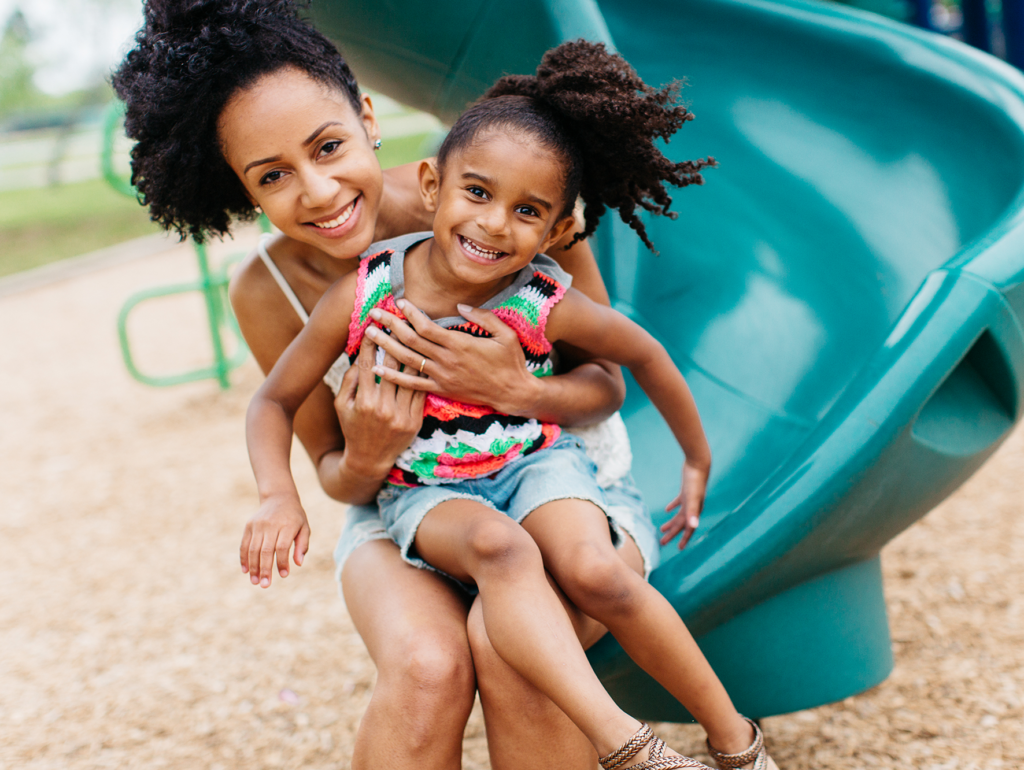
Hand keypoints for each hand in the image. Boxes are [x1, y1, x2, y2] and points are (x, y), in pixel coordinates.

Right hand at [240, 494, 309, 587]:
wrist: (279, 497)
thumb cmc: (294, 517)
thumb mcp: (304, 528)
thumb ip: (302, 545)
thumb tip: (298, 563)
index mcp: (287, 525)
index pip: (282, 547)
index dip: (282, 562)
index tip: (284, 575)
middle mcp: (271, 525)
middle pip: (266, 550)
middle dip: (265, 569)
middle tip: (265, 585)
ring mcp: (258, 525)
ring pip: (253, 549)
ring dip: (253, 567)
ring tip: (255, 581)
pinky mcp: (249, 526)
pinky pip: (244, 544)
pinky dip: (244, 558)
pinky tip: (245, 570)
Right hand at [335, 331, 425, 474]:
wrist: (370, 460)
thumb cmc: (353, 428)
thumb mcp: (342, 406)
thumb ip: (348, 381)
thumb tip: (359, 358)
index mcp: (364, 401)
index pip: (368, 363)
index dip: (370, 342)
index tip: (373, 324)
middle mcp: (384, 407)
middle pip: (391, 365)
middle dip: (393, 340)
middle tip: (397, 320)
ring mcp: (402, 414)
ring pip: (410, 376)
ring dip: (412, 352)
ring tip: (414, 333)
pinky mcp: (415, 420)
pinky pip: (420, 391)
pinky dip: (421, 374)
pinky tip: (424, 358)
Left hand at [363, 299, 537, 413]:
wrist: (513, 393)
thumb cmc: (511, 361)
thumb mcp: (505, 334)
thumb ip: (483, 317)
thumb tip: (460, 306)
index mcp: (460, 344)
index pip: (427, 327)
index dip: (411, 314)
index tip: (399, 302)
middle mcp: (447, 360)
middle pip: (411, 340)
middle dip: (390, 325)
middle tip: (373, 313)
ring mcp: (442, 377)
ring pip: (407, 360)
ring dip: (386, 345)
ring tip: (369, 333)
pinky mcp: (442, 390)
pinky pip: (412, 383)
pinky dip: (393, 375)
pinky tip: (376, 367)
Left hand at [660, 460, 709, 548]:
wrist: (698, 463)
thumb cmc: (695, 481)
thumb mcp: (692, 497)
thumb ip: (692, 512)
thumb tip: (693, 526)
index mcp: (694, 511)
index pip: (689, 529)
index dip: (684, 539)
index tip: (678, 548)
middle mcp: (693, 507)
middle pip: (681, 524)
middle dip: (672, 534)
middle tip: (662, 542)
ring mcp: (690, 499)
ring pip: (680, 515)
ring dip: (671, 522)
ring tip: (661, 529)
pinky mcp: (686, 491)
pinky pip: (679, 502)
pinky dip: (673, 507)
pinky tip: (666, 510)